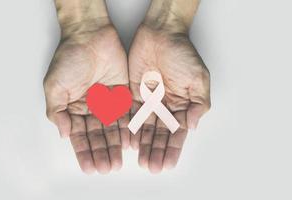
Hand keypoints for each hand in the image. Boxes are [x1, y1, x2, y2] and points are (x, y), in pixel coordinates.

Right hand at [44, 0, 129, 173]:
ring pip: (113, 129)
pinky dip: (128, 129)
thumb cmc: (70, 58)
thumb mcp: (54, 86)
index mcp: (74, 108)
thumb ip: (56, 112)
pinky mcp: (124, 94)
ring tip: (117, 162)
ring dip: (115, 146)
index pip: (80, 136)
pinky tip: (129, 143)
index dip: (84, 152)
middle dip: (102, 153)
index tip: (89, 168)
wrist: (90, 36)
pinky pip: (128, 115)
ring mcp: (109, 102)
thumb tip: (62, 134)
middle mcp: (92, 108)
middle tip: (106, 168)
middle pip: (98, 136)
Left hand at [128, 0, 210, 172]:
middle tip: (151, 167)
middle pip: (159, 134)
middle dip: (156, 151)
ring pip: (145, 128)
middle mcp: (164, 106)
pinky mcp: (133, 94)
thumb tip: (191, 127)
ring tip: (141, 161)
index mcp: (181, 105)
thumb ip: (198, 105)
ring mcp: (148, 101)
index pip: (176, 133)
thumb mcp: (199, 79)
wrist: (161, 34)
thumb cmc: (182, 54)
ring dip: (143, 145)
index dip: (172, 149)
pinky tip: (129, 142)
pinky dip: (130, 129)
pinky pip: (130, 115)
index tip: (167, 164)